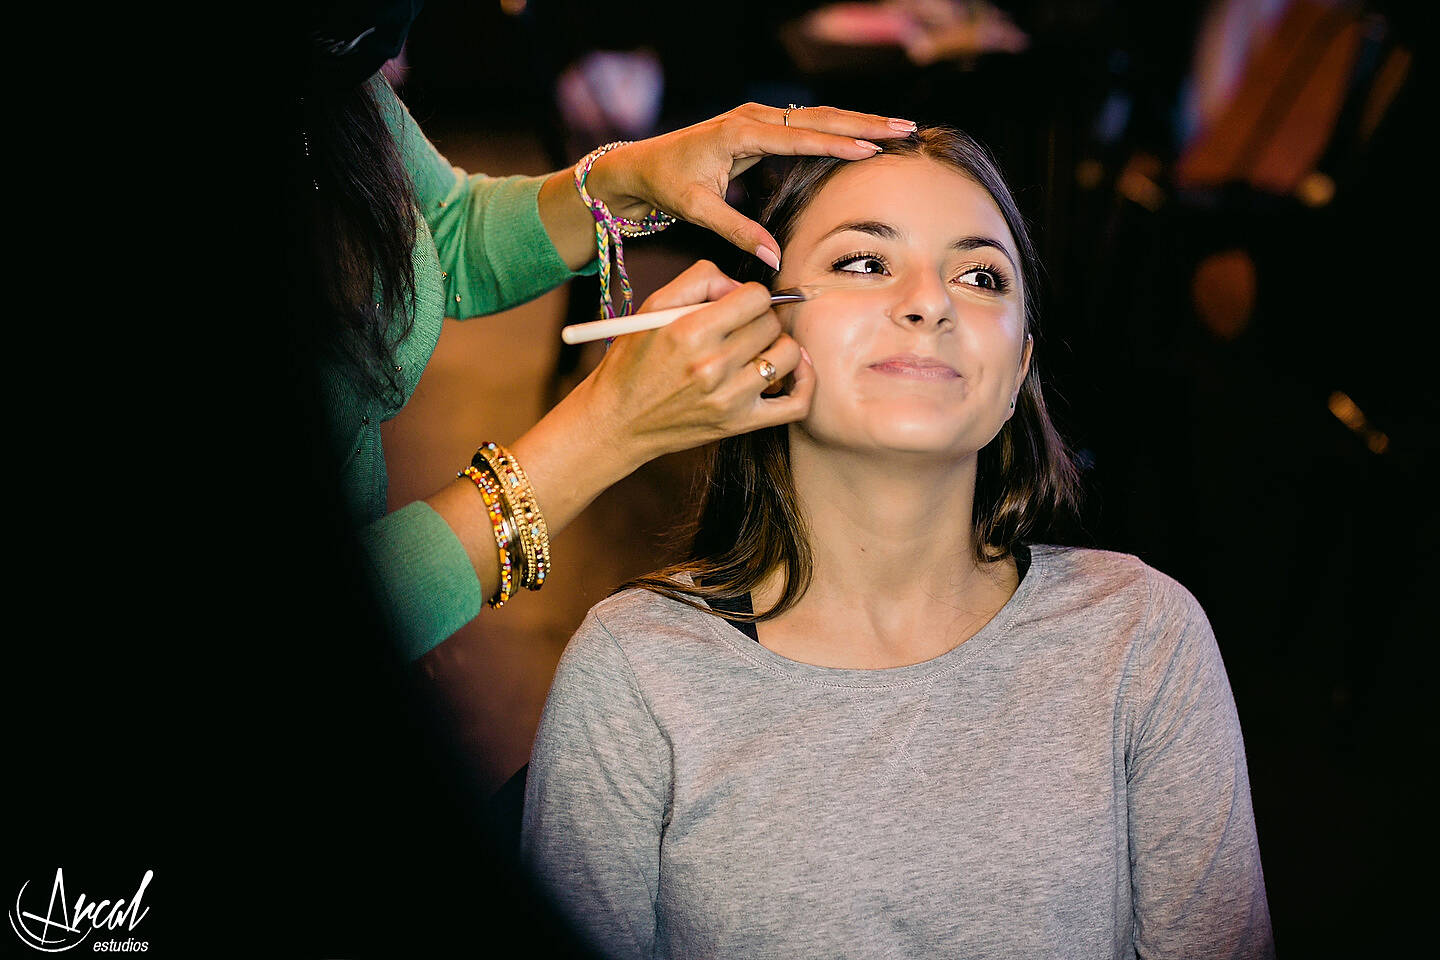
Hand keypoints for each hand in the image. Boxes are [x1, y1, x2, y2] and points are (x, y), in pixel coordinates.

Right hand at [582, 260, 815, 463]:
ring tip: (760, 349)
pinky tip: (794, 371)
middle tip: (743, 328)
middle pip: (771, 324)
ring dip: (780, 346)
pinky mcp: (741, 424)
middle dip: (760, 319)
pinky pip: (796, 403)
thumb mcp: (652, 308)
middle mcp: (712, 365)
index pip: (754, 297)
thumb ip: (699, 281)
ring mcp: (730, 398)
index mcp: (690, 331)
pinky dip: (805, 383)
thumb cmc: (633, 362)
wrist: (617, 421)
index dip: (749, 296)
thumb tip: (739, 285)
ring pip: (789, 355)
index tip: (739, 305)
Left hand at [585, 103, 915, 268]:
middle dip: (865, 124)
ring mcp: (759, 117)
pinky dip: (839, 127)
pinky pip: (808, 123)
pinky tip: (866, 133)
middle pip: (819, 117)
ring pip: (818, 116)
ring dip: (859, 122)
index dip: (837, 144)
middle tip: (905, 130)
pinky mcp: (761, 125)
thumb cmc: (668, 185)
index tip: (872, 149)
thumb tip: (775, 259)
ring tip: (898, 128)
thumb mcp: (698, 211)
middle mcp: (753, 117)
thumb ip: (738, 231)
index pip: (799, 137)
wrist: (642, 164)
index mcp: (740, 132)